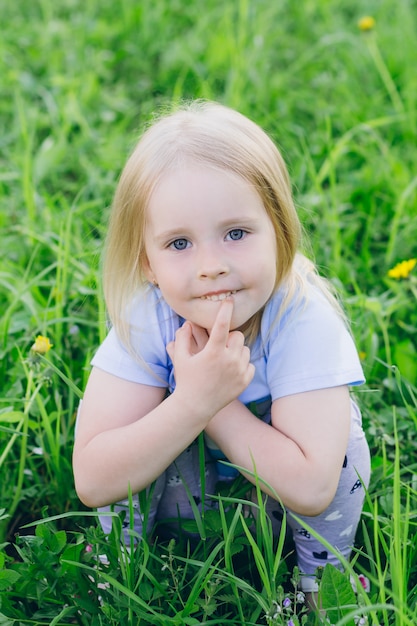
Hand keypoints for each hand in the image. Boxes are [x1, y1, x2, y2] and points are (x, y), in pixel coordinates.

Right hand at [167, 299, 254, 418]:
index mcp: (213, 352)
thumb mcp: (180, 358)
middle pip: (238, 336)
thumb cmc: (185, 380)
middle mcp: (229, 360)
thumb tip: (188, 323)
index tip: (229, 300)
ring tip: (223, 360)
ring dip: (236, 350)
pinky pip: (249, 364)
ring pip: (245, 349)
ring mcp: (239, 371)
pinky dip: (242, 365)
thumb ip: (182, 338)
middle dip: (229, 338)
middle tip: (219, 346)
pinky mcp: (245, 381)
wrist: (195, 407)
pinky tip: (230, 371)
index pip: (222, 325)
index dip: (225, 310)